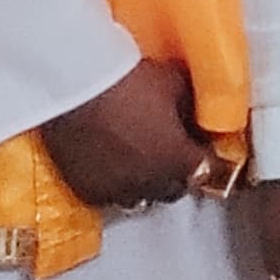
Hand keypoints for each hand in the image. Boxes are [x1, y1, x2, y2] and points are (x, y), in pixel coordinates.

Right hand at [41, 57, 213, 208]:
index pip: (208, 171)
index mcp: (178, 159)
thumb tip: (198, 111)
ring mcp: (118, 192)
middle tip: (172, 150)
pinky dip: (116, 185)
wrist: (72, 87)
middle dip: (178, 172)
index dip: (207, 157)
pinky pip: (110, 198)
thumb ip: (191, 103)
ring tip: (140, 161)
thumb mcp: (172, 82)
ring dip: (147, 183)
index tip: (200, 146)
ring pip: (142, 199)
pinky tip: (111, 165)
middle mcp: (151, 184)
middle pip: (176, 189)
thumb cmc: (126, 80)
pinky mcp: (89, 192)